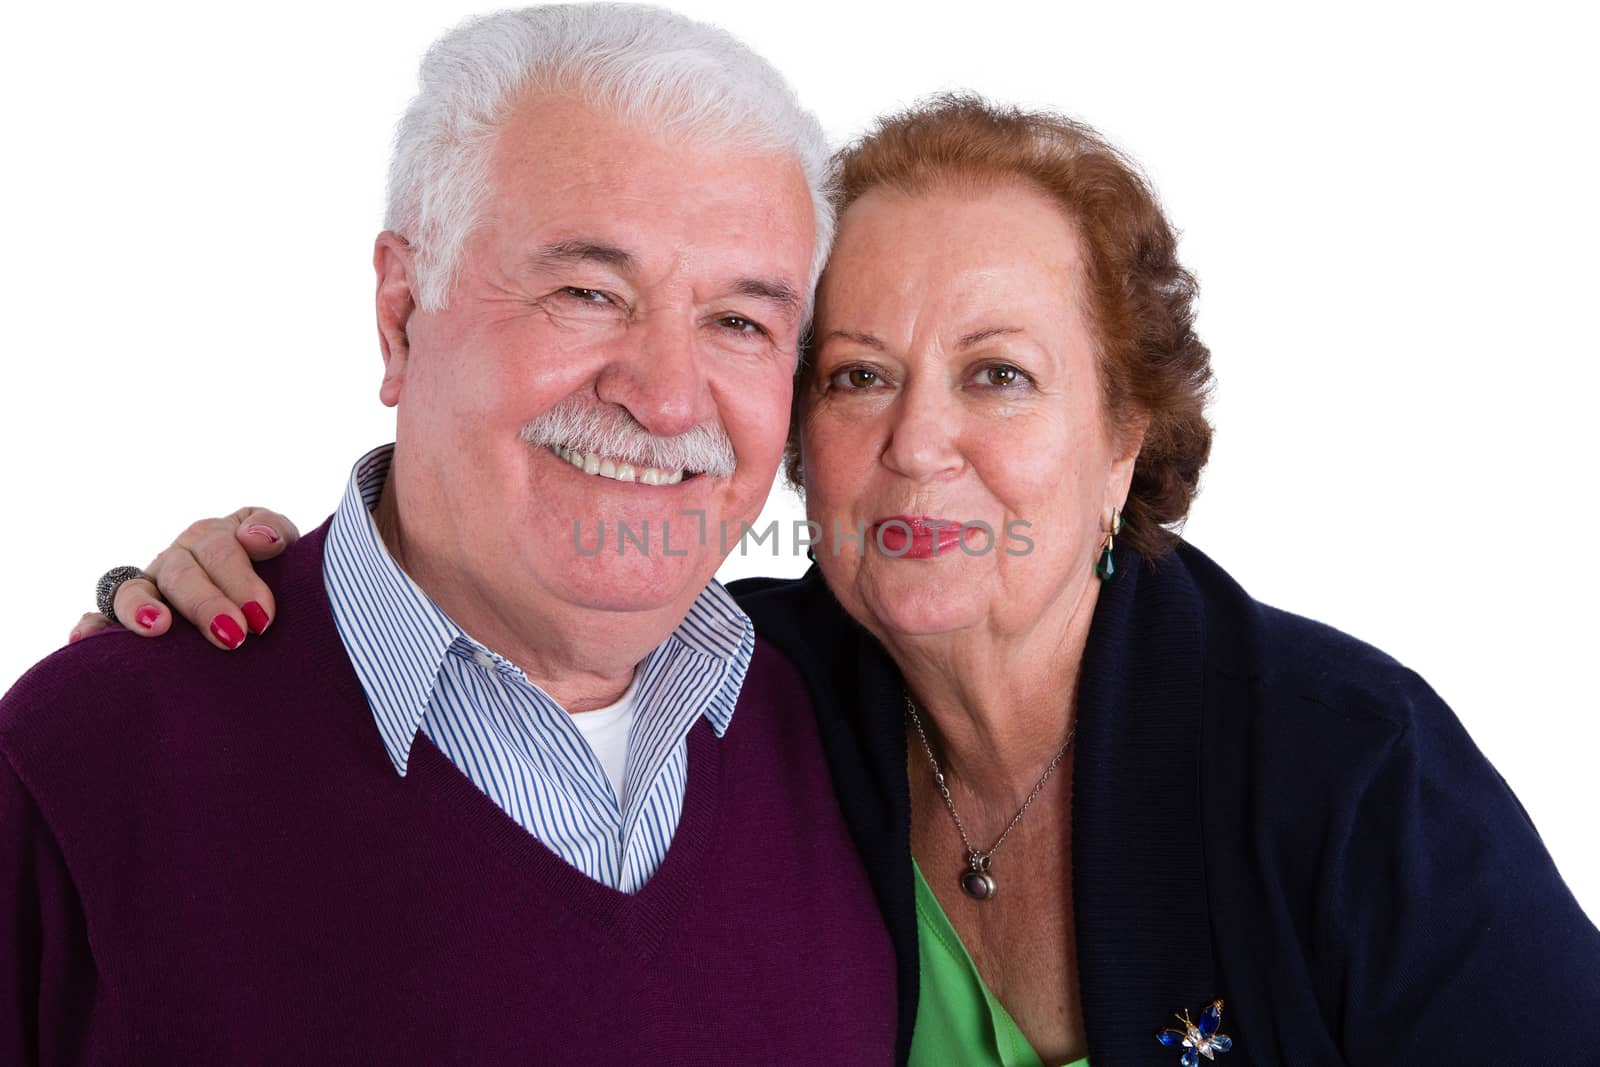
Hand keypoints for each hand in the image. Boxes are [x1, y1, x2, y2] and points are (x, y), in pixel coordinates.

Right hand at [67, 507, 299, 649]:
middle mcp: (176, 558)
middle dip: (206, 603)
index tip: (262, 615)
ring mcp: (150, 586)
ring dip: (139, 607)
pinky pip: (100, 616)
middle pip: (181, 574)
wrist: (264, 599)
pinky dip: (91, 625)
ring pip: (132, 589)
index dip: (239, 579)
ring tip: (156, 627)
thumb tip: (257, 538)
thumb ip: (274, 530)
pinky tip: (83, 640)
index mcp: (211, 537)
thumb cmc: (275, 570)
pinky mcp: (127, 615)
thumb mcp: (282, 543)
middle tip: (233, 635)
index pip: (219, 549)